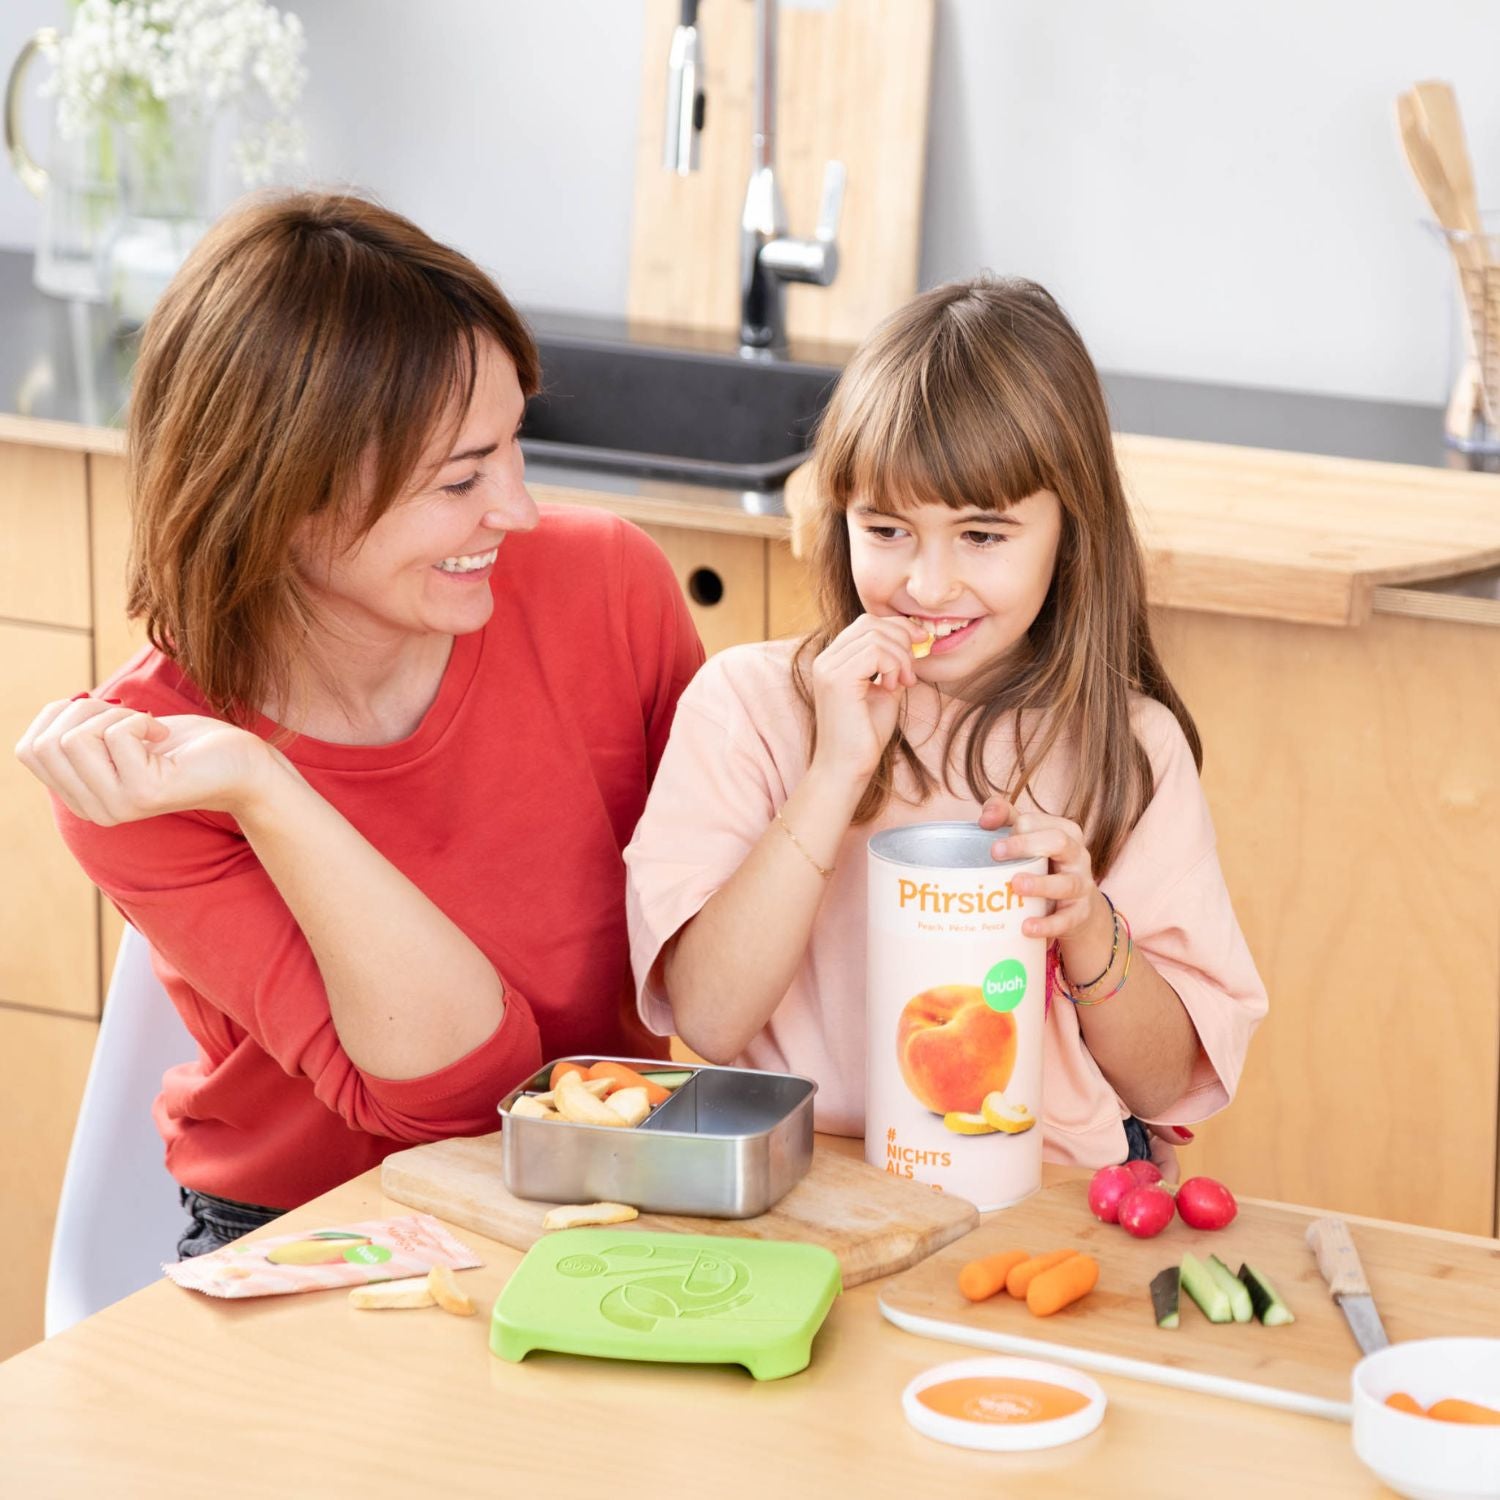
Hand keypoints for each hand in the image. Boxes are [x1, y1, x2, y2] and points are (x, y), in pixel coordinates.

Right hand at [15, 698, 278, 824]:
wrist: (238, 763)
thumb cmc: (181, 743)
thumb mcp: (115, 735)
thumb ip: (77, 733)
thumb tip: (50, 713)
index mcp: (79, 798)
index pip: (29, 748)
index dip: (63, 716)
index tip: (106, 718)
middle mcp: (93, 811)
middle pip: (46, 742)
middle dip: (85, 712)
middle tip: (129, 720)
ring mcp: (116, 806)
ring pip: (75, 737)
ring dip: (114, 716)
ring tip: (147, 729)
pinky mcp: (143, 793)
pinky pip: (116, 734)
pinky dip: (141, 721)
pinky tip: (164, 737)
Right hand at [808, 614, 928, 783]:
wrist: (848, 768)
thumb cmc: (865, 736)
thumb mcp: (884, 691)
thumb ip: (892, 666)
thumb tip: (913, 643)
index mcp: (833, 660)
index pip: (867, 624)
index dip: (898, 628)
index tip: (922, 643)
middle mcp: (826, 659)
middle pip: (871, 623)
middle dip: (902, 640)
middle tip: (912, 672)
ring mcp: (828, 667)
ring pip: (875, 635)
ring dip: (900, 657)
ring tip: (903, 684)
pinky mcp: (837, 679)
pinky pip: (875, 651)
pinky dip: (893, 665)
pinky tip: (894, 687)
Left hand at [979, 794, 1102, 942]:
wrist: (1076, 908)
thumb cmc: (1045, 866)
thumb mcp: (1029, 841)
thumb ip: (1006, 820)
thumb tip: (984, 819)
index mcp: (1064, 832)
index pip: (1041, 821)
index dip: (1016, 823)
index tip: (986, 828)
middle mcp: (1077, 855)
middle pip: (1059, 842)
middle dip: (1026, 845)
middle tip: (995, 852)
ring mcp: (1081, 885)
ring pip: (1066, 882)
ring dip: (1040, 884)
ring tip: (1016, 886)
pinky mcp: (1079, 914)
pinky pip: (1066, 919)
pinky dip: (1047, 924)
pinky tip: (1026, 927)